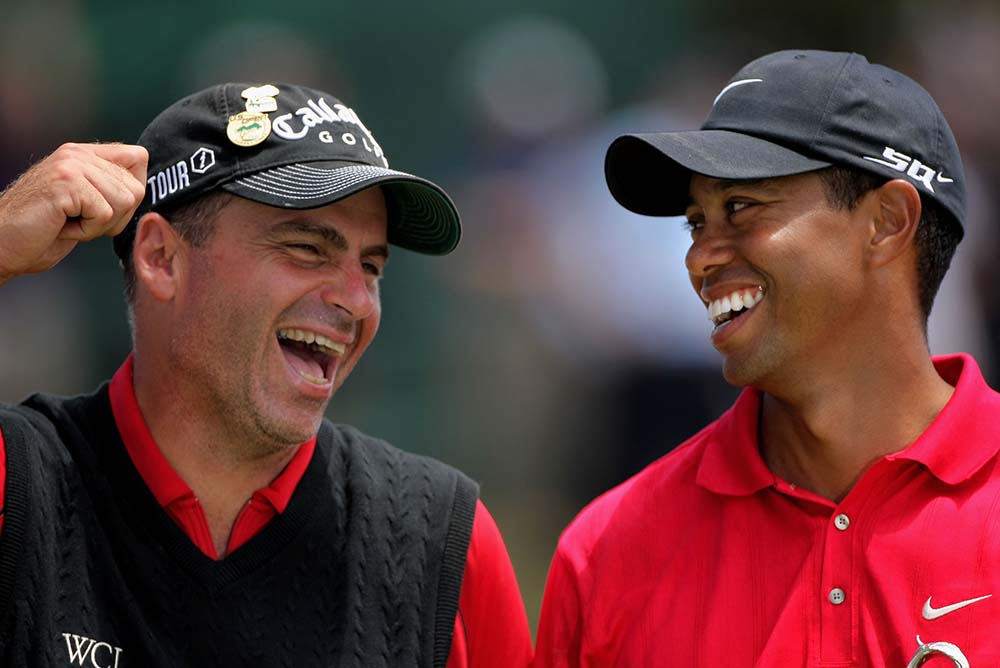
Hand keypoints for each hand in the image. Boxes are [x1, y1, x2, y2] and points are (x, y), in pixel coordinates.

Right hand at [0, 142, 147, 283]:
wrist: (2, 244)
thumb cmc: (43, 231)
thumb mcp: (85, 204)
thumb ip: (110, 188)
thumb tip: (142, 189)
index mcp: (85, 154)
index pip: (139, 158)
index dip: (132, 191)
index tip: (101, 208)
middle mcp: (78, 153)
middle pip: (136, 188)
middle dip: (116, 217)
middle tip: (80, 220)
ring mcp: (71, 165)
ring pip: (124, 201)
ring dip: (100, 225)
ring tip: (70, 222)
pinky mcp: (66, 182)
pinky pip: (104, 214)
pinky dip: (87, 231)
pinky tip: (62, 226)